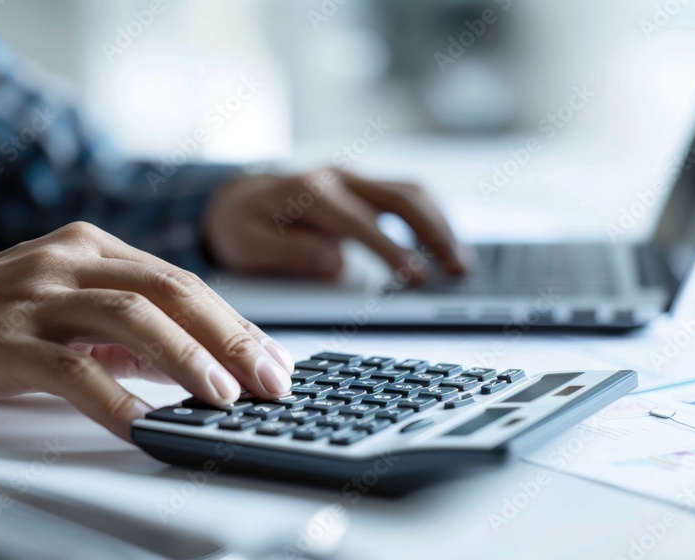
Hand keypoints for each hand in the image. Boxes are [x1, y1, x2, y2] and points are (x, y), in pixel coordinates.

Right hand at [0, 222, 294, 440]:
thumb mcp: (58, 311)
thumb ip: (119, 329)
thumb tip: (187, 359)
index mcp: (87, 247)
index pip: (179, 281)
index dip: (234, 324)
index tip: (272, 362)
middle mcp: (66, 260)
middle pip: (170, 290)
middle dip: (231, 338)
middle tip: (271, 381)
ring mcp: (32, 297)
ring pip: (130, 318)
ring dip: (187, 359)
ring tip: (224, 398)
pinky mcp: (0, 341)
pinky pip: (70, 368)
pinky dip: (114, 398)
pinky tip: (144, 423)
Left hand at [204, 169, 470, 282]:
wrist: (234, 198)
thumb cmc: (241, 225)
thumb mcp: (248, 246)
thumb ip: (290, 252)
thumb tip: (336, 262)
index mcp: (308, 191)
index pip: (360, 221)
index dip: (391, 249)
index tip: (417, 276)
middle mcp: (337, 177)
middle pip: (400, 197)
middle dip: (433, 232)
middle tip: (456, 269)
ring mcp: (354, 178)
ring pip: (411, 192)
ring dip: (441, 224)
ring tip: (460, 263)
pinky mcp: (363, 187)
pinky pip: (406, 197)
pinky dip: (431, 219)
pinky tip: (445, 245)